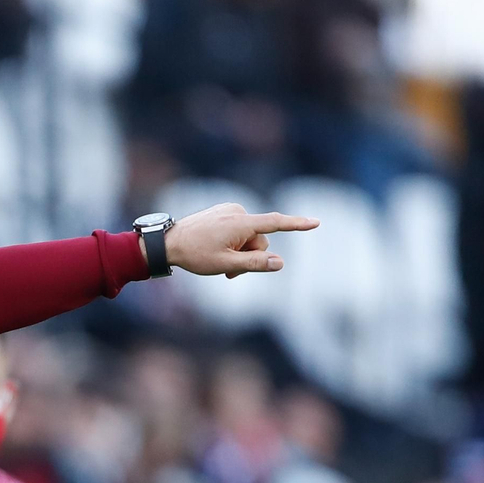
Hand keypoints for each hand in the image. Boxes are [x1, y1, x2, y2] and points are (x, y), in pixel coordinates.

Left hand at [149, 202, 318, 278]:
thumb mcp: (226, 264)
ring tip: (220, 261)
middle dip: (250, 257)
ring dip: (240, 252)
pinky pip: (238, 231)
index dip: (297, 225)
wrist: (167, 242)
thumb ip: (255, 264)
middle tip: (230, 271)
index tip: (316, 222)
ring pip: (249, 238)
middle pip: (260, 240)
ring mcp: (229, 211)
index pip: (276, 224)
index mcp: (240, 223)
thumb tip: (280, 263)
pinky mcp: (223, 213)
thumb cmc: (194, 254)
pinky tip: (216, 248)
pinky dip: (233, 243)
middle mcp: (237, 212)